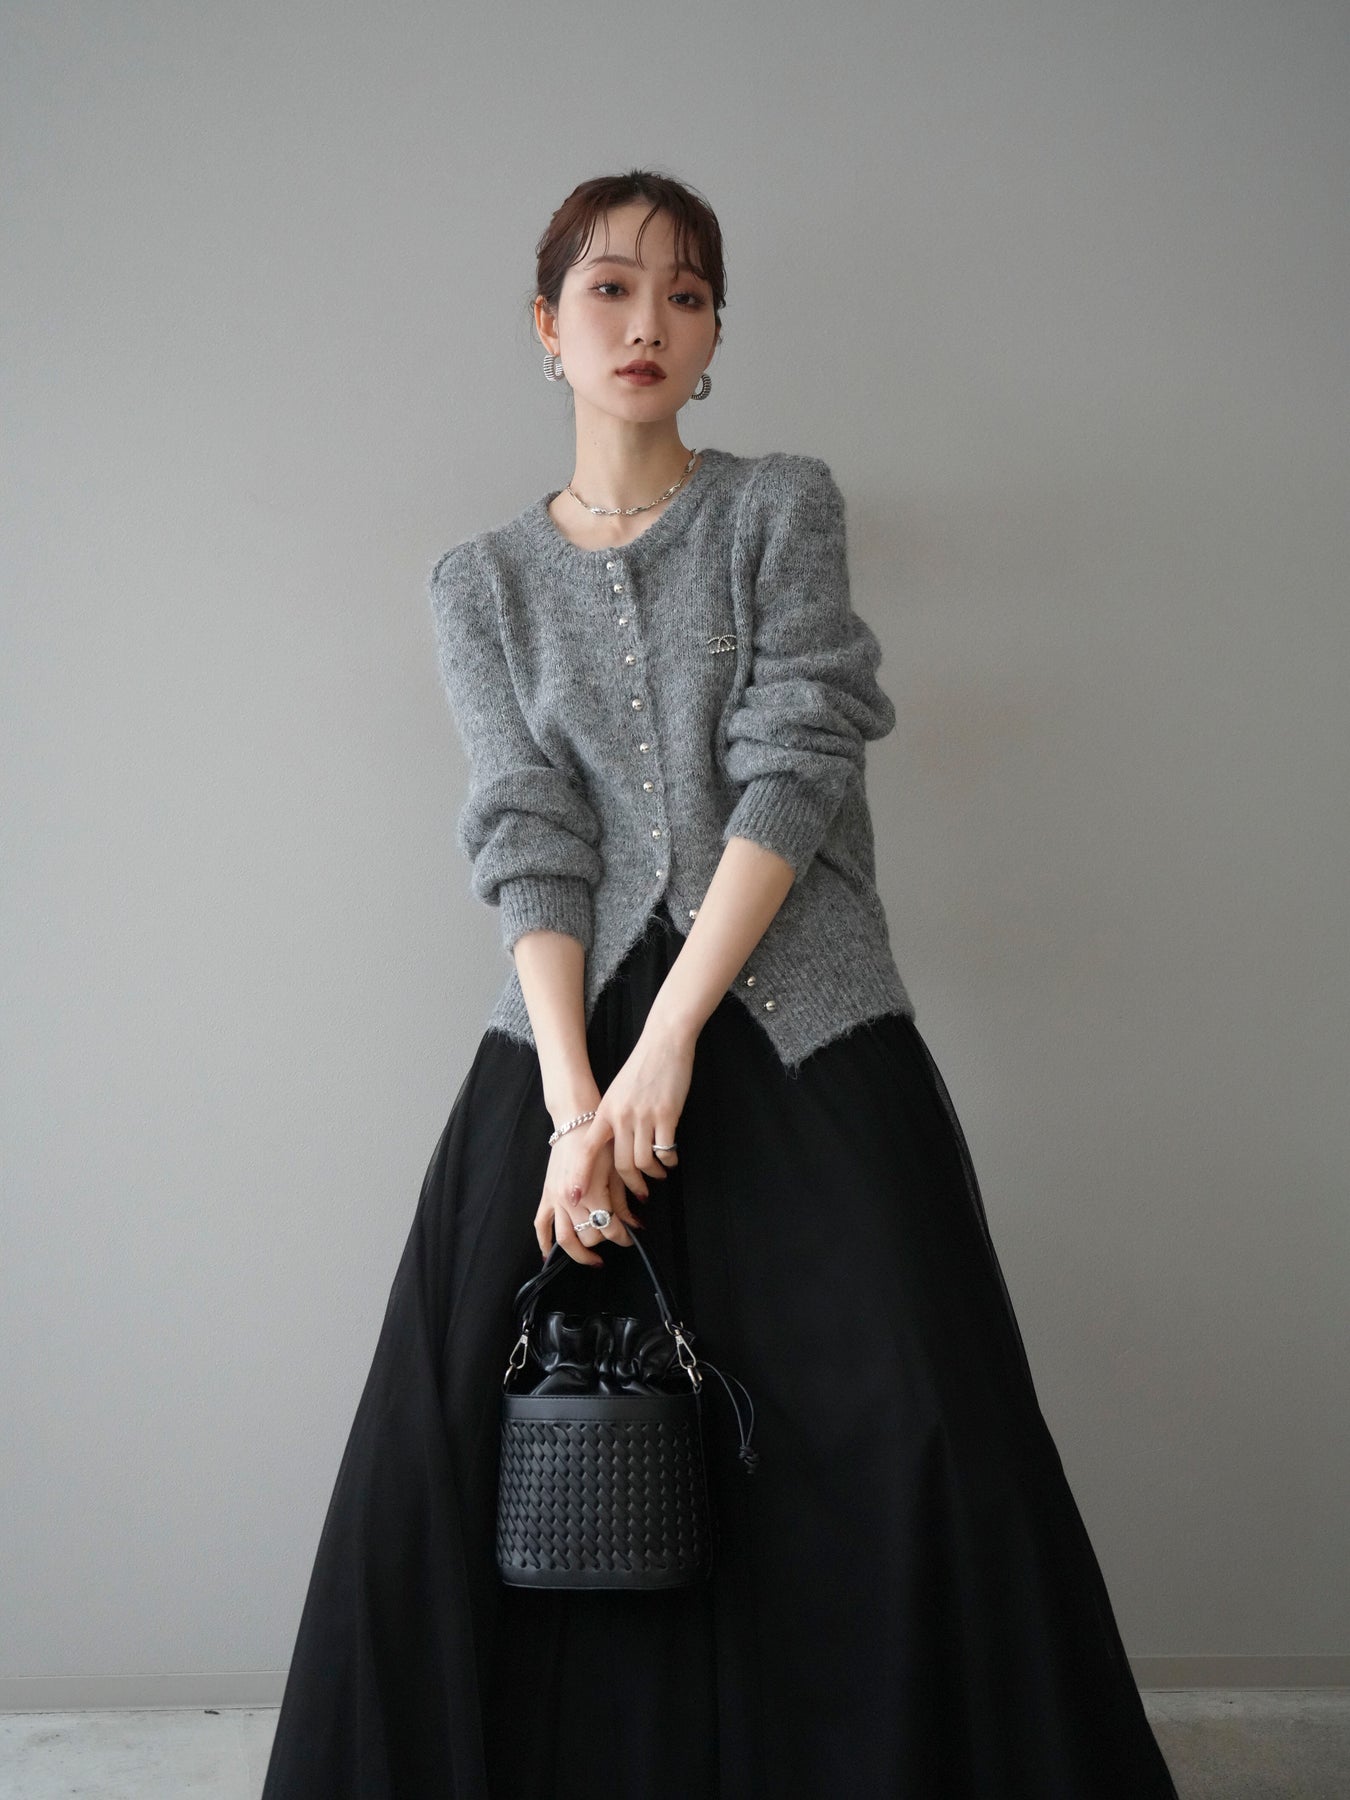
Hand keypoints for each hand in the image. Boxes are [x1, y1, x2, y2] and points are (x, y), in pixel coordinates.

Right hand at [536, 1130, 641, 1267]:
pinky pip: (541, 1224)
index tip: (631, 1237)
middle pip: (589, 1235)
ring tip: (591, 1259)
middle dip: (605, 1240)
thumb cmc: (600, 1142)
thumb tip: (635, 1224)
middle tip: (615, 1237)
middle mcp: (572, 1200)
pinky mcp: (546, 1195)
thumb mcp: (617, 1171)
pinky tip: (549, 1256)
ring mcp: (556, 1199)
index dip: (623, 1237)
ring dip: (579, 1253)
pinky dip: (544, 1243)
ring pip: (565, 1238)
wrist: (576, 1123)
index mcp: (592, 1192)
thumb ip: (623, 1200)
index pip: (609, 1227)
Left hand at [569, 1022, 693, 1207]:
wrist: (663, 1043)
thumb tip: (613, 1147)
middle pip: (621, 1164)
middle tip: (640, 1193)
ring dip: (653, 1174)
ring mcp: (644, 1116)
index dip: (579, 1175)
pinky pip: (665, 1150)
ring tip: (659, 1173)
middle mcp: (621, 1116)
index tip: (573, 1197)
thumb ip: (612, 1119)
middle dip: (632, 1184)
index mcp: (605, 1111)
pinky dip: (669, 1161)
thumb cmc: (641, 1068)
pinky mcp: (666, 1114)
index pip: (586, 1149)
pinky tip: (671, 1160)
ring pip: (644, 1161)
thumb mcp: (617, 1093)